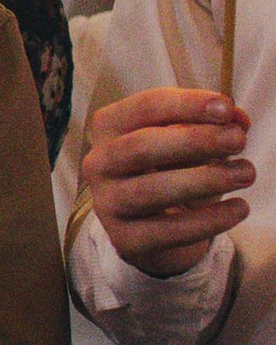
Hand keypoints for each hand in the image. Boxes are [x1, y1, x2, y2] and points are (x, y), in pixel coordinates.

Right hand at [86, 85, 251, 275]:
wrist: (154, 222)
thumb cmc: (171, 166)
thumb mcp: (189, 139)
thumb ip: (213, 124)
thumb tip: (237, 119)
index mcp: (109, 126)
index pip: (146, 107)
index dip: (187, 105)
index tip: (227, 107)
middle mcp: (99, 163)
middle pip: (141, 146)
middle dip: (194, 141)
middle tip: (238, 140)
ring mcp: (107, 204)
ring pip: (152, 190)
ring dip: (206, 180)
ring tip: (246, 173)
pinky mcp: (126, 239)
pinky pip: (167, 231)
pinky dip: (208, 220)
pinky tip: (238, 208)